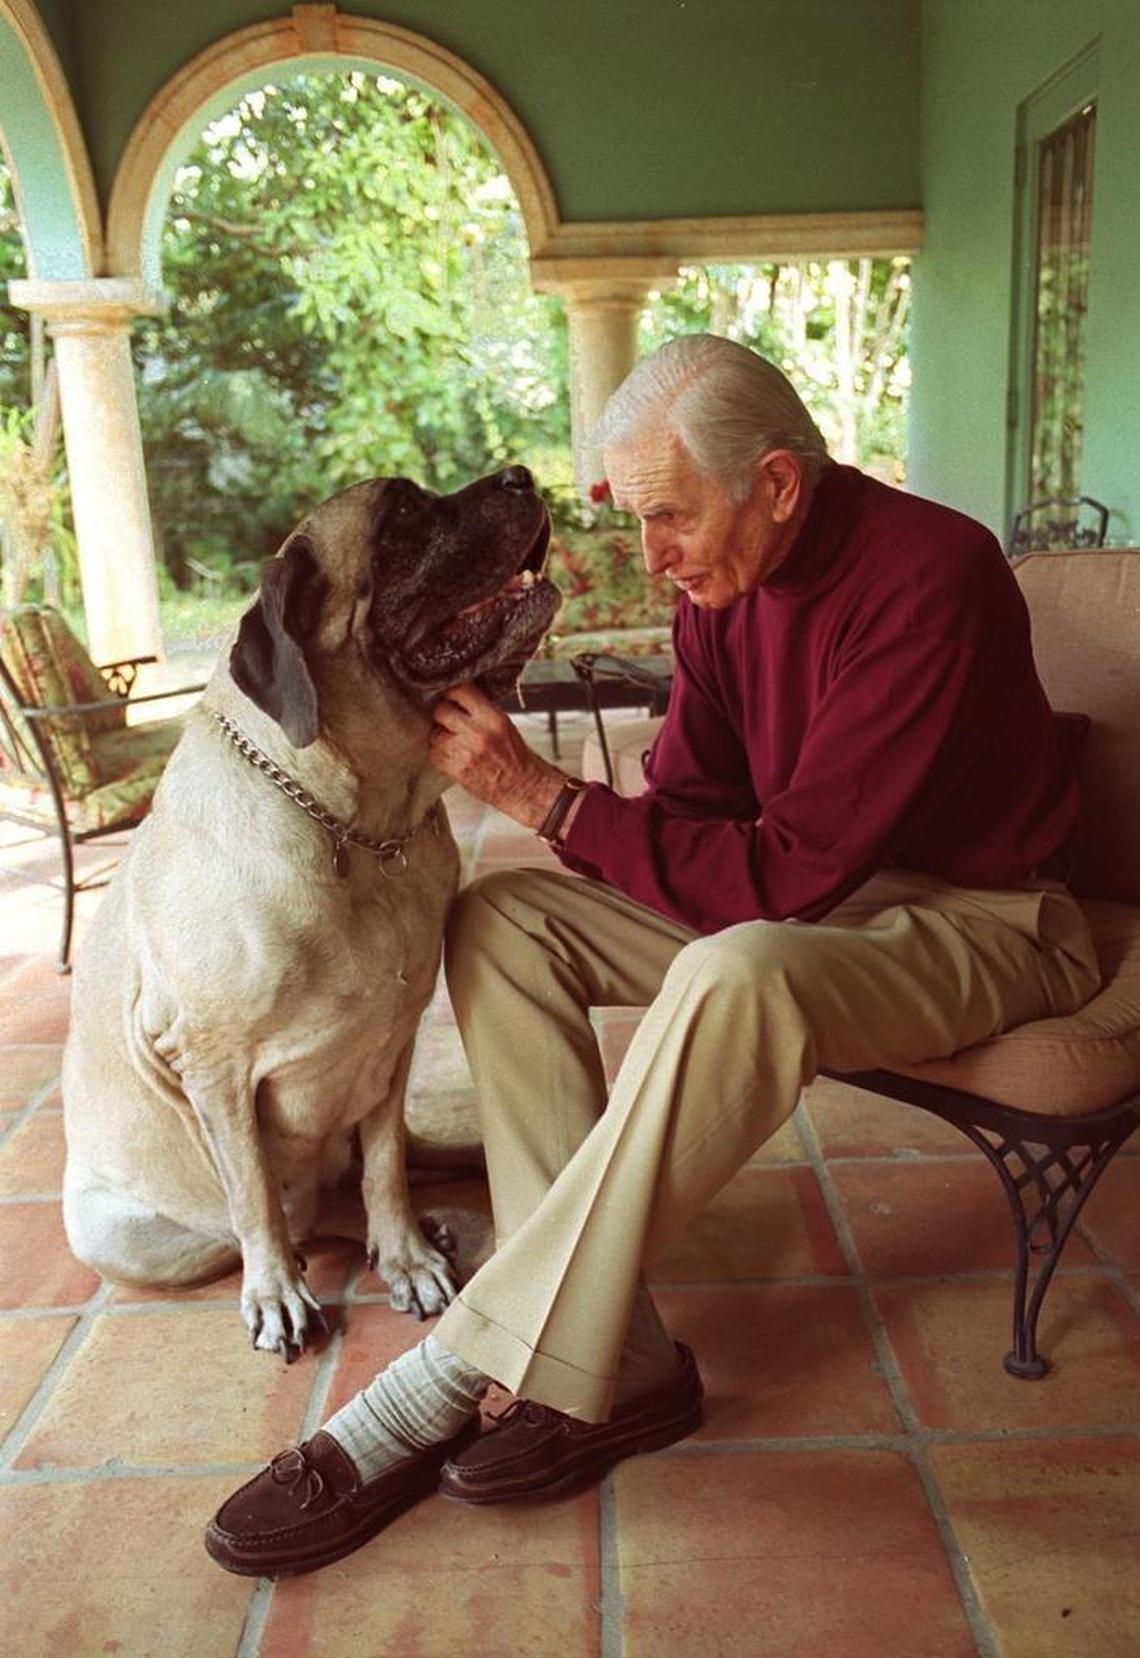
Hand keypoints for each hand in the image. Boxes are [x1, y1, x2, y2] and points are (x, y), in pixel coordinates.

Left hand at [429, 682, 564, 827]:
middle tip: (450, 721)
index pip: (460, 691)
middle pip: (442, 711)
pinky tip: (455, 756)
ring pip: (435, 734)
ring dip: (441, 737)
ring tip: (456, 743)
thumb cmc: (514, 756)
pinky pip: (435, 754)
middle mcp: (479, 733)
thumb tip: (456, 696)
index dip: (452, 694)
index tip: (451, 698)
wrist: (521, 786)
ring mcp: (466, 752)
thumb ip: (481, 709)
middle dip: (443, 715)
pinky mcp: (457, 769)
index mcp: (493, 718)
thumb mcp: (504, 724)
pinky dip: (440, 755)